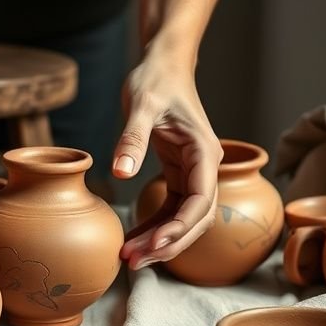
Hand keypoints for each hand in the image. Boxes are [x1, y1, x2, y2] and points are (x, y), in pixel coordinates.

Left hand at [111, 47, 222, 269]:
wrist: (163, 64)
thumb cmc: (156, 80)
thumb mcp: (140, 104)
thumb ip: (132, 138)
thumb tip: (120, 173)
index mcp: (204, 152)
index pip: (202, 200)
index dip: (181, 228)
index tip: (155, 245)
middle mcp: (204, 167)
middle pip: (196, 219)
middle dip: (168, 243)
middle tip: (134, 261)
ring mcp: (193, 172)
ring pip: (184, 219)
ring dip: (160, 241)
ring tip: (129, 258)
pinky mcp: (178, 173)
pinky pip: (170, 209)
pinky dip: (154, 226)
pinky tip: (132, 240)